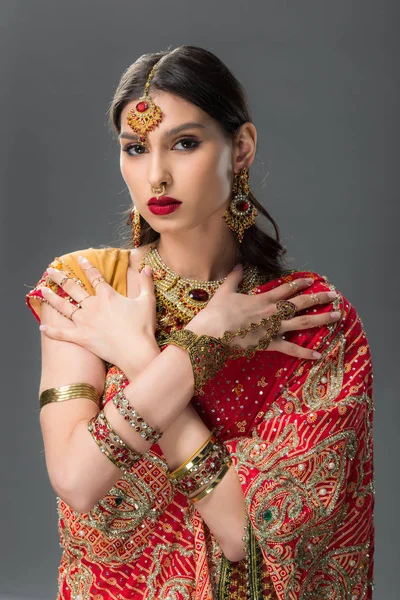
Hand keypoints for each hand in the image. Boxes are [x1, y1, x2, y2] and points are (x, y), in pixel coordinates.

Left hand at [39, 257, 158, 373]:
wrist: (136, 351)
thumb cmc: (143, 327)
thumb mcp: (148, 301)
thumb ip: (146, 283)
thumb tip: (147, 267)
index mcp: (107, 296)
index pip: (94, 277)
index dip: (87, 266)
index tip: (79, 259)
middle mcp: (92, 306)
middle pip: (73, 288)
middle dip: (60, 277)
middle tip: (50, 270)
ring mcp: (85, 322)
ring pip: (64, 306)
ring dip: (52, 297)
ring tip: (42, 290)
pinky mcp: (81, 338)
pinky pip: (62, 333)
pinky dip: (51, 331)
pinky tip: (41, 328)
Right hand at [187, 264, 340, 360]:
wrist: (212, 331)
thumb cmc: (217, 312)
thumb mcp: (225, 291)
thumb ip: (234, 277)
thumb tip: (239, 265)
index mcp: (263, 299)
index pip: (286, 289)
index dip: (300, 284)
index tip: (313, 280)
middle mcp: (273, 312)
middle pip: (301, 303)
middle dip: (319, 298)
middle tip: (334, 295)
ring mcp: (273, 328)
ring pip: (302, 322)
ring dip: (321, 318)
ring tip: (337, 316)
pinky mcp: (270, 344)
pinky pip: (290, 349)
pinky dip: (305, 353)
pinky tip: (320, 355)